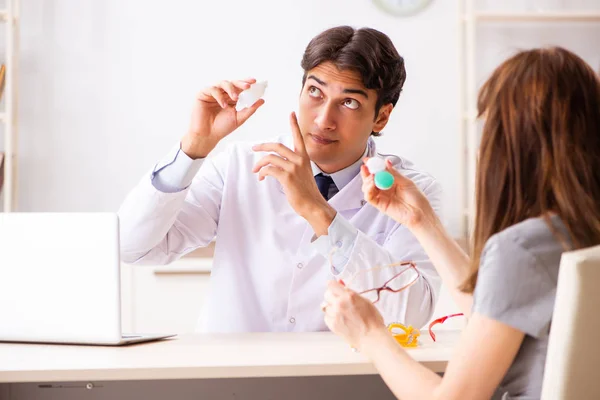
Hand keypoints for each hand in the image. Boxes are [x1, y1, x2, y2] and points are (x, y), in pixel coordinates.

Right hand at [181, 78, 264, 158]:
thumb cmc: (222, 128)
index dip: (247, 83)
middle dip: (241, 83)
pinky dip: (219, 96)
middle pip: (232, 83)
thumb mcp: (239, 118)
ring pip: (223, 83)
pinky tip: (223, 105)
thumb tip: (262, 100)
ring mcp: (212, 94)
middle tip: (248, 86)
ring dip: (231, 89)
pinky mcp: (203, 95)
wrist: (208, 136)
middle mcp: (222, 94)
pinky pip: (212, 89)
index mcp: (231, 99)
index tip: (255, 82)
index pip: (240, 88)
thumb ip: (250, 109)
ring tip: (235, 98)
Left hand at [252, 112, 334, 235]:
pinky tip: (262, 178)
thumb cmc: (306, 192)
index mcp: (304, 157)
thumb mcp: (303, 174)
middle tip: (254, 147)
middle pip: (277, 146)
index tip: (291, 113)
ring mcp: (293, 168)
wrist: (313, 205)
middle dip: (263, 145)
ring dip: (259, 163)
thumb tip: (276, 164)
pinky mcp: (287, 177)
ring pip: (270, 158)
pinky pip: (269, 170)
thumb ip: (293, 165)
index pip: (298, 137)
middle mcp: (299, 160)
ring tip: (256, 170)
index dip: (294, 124)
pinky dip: (262, 173)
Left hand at [322, 280, 386, 350]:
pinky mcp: (332, 324)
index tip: (336, 288)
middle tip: (339, 301)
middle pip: (326, 294)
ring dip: (332, 307)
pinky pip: (326, 317)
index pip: (331, 284)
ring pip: (326, 306)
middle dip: (332, 296)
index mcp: (349, 296)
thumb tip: (341, 285)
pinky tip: (340, 320)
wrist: (371, 337)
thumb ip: (351, 293)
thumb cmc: (372, 320)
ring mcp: (334, 314)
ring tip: (342, 313)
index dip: (333, 286)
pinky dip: (331, 317)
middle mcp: (339, 303)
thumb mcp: (365, 301)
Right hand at [361, 159, 432, 229]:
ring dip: (367, 180)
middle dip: (367, 172)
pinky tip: (372, 184)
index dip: (373, 166)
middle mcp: (385, 188)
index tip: (368, 160)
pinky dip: (368, 190)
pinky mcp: (379, 205)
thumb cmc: (416, 198)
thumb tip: (386, 162)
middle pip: (370, 179)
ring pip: (367, 187)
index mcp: (391, 181)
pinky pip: (369, 197)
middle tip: (365, 166)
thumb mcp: (406, 181)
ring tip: (372, 176)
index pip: (379, 172)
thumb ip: (394, 173)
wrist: (420, 212)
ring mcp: (381, 196)